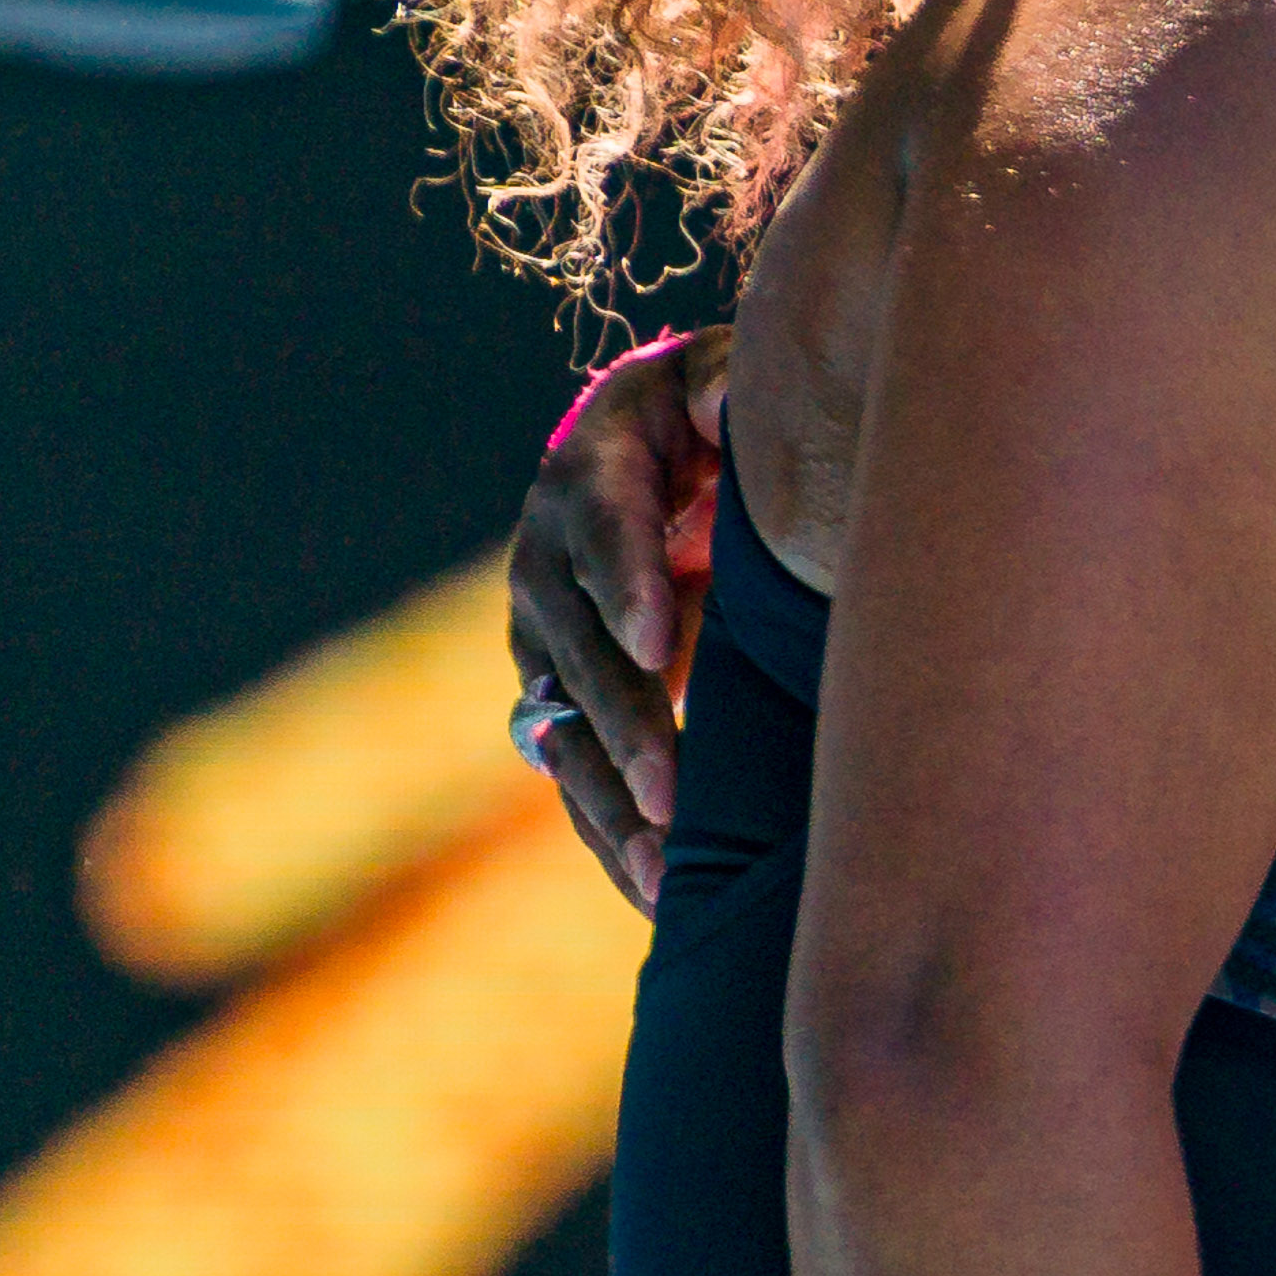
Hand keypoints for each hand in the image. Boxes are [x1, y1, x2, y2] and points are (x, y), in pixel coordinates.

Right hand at [510, 326, 730, 909]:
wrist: (669, 437)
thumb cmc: (722, 409)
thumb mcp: (724, 380)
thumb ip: (729, 388)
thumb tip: (728, 398)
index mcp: (593, 470)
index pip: (602, 525)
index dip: (626, 582)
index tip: (661, 642)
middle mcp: (549, 558)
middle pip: (577, 646)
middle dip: (625, 722)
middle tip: (671, 790)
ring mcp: (545, 635)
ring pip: (565, 727)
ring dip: (611, 802)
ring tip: (667, 874)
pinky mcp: (562, 693)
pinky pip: (577, 770)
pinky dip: (614, 831)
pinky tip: (661, 895)